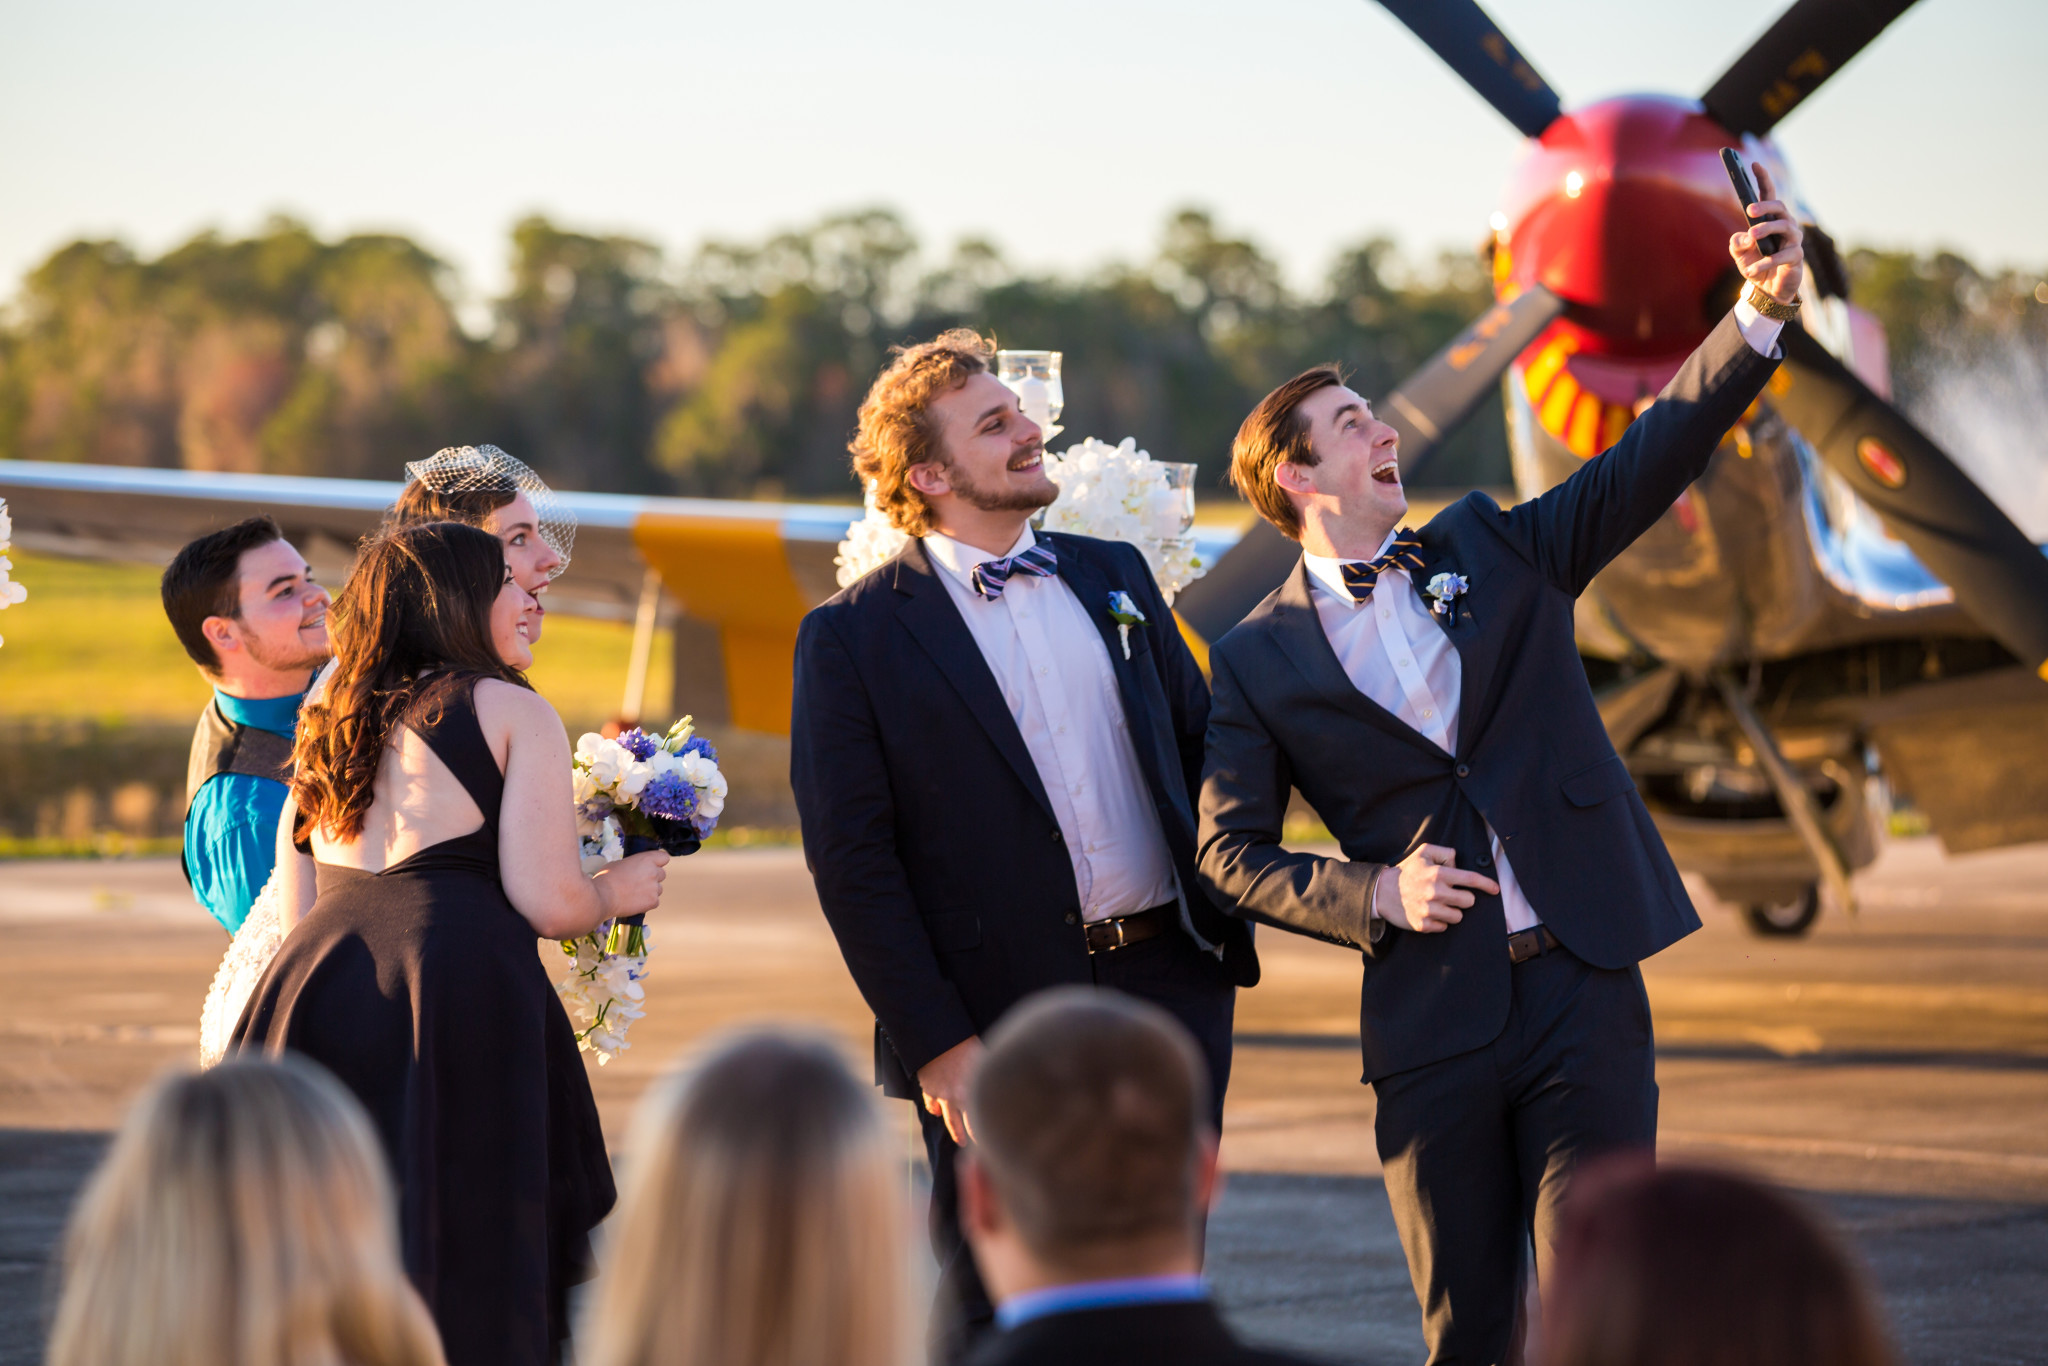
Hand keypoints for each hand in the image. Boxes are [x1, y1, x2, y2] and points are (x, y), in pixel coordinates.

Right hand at [593, 849, 668, 919]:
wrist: (602, 897)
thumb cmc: (606, 879)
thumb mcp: (618, 864)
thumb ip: (632, 865)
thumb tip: (633, 869)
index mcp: (646, 859)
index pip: (664, 857)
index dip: (658, 862)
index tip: (653, 866)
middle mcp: (654, 872)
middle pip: (662, 874)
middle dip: (653, 878)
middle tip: (639, 882)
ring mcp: (654, 888)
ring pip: (659, 889)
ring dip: (650, 891)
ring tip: (634, 894)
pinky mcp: (653, 902)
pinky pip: (655, 901)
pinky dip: (647, 903)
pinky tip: (635, 902)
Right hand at [917, 1035, 983, 1144]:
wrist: (937, 1036)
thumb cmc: (965, 1044)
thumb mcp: (983, 1059)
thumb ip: (988, 1076)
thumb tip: (1004, 1083)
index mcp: (971, 1094)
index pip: (978, 1123)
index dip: (985, 1136)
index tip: (991, 1143)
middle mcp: (955, 1099)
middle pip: (961, 1127)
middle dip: (969, 1138)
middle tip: (975, 1147)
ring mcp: (940, 1094)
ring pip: (947, 1119)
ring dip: (954, 1131)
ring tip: (960, 1139)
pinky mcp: (928, 1087)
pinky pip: (932, 1104)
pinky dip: (935, 1109)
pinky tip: (938, 1111)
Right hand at [1375, 844, 1499, 933]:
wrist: (1382, 892)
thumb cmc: (1407, 871)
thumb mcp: (1424, 852)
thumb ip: (1446, 852)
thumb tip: (1459, 864)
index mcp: (1438, 874)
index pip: (1470, 879)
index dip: (1486, 884)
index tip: (1495, 889)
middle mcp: (1435, 892)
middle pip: (1469, 901)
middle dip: (1464, 899)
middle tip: (1451, 895)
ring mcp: (1429, 910)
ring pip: (1458, 917)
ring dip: (1452, 911)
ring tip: (1439, 904)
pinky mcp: (1423, 925)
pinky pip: (1444, 927)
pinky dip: (1440, 922)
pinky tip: (1430, 914)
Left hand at [1728, 162, 1803, 306]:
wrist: (1766, 291)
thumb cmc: (1755, 266)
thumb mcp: (1739, 254)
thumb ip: (1736, 243)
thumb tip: (1743, 236)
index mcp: (1770, 221)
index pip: (1768, 196)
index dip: (1763, 179)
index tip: (1754, 164)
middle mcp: (1785, 226)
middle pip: (1780, 207)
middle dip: (1766, 206)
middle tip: (1749, 211)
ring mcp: (1793, 241)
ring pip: (1785, 227)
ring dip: (1767, 229)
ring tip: (1752, 237)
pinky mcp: (1796, 258)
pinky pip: (1783, 255)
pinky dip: (1766, 262)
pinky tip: (1752, 269)